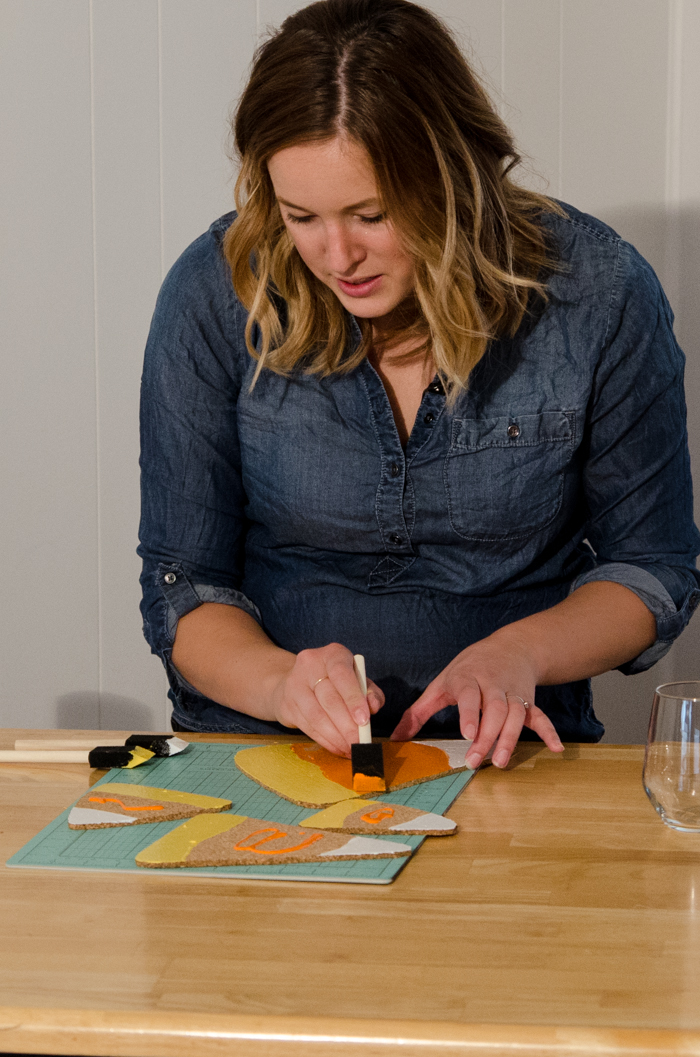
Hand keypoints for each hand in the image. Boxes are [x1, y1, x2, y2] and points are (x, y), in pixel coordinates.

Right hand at [270, 643, 383, 756]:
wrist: (296, 681)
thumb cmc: (335, 682)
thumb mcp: (356, 680)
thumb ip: (369, 692)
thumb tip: (373, 706)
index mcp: (332, 654)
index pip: (342, 674)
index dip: (353, 699)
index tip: (364, 720)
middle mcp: (310, 664)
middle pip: (329, 699)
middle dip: (347, 725)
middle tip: (359, 742)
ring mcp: (294, 684)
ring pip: (317, 716)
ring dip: (336, 737)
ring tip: (350, 748)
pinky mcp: (286, 704)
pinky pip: (307, 726)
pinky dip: (325, 740)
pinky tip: (336, 747)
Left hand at [390, 633, 563, 768]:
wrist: (511, 647)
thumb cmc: (470, 668)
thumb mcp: (442, 683)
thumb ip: (419, 711)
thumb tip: (397, 737)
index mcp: (468, 678)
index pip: (469, 694)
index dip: (470, 713)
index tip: (468, 733)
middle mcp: (493, 684)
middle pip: (493, 710)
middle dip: (487, 735)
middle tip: (476, 760)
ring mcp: (513, 693)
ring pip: (515, 715)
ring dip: (510, 738)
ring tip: (500, 761)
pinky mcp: (528, 700)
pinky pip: (539, 715)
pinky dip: (548, 731)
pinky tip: (555, 748)